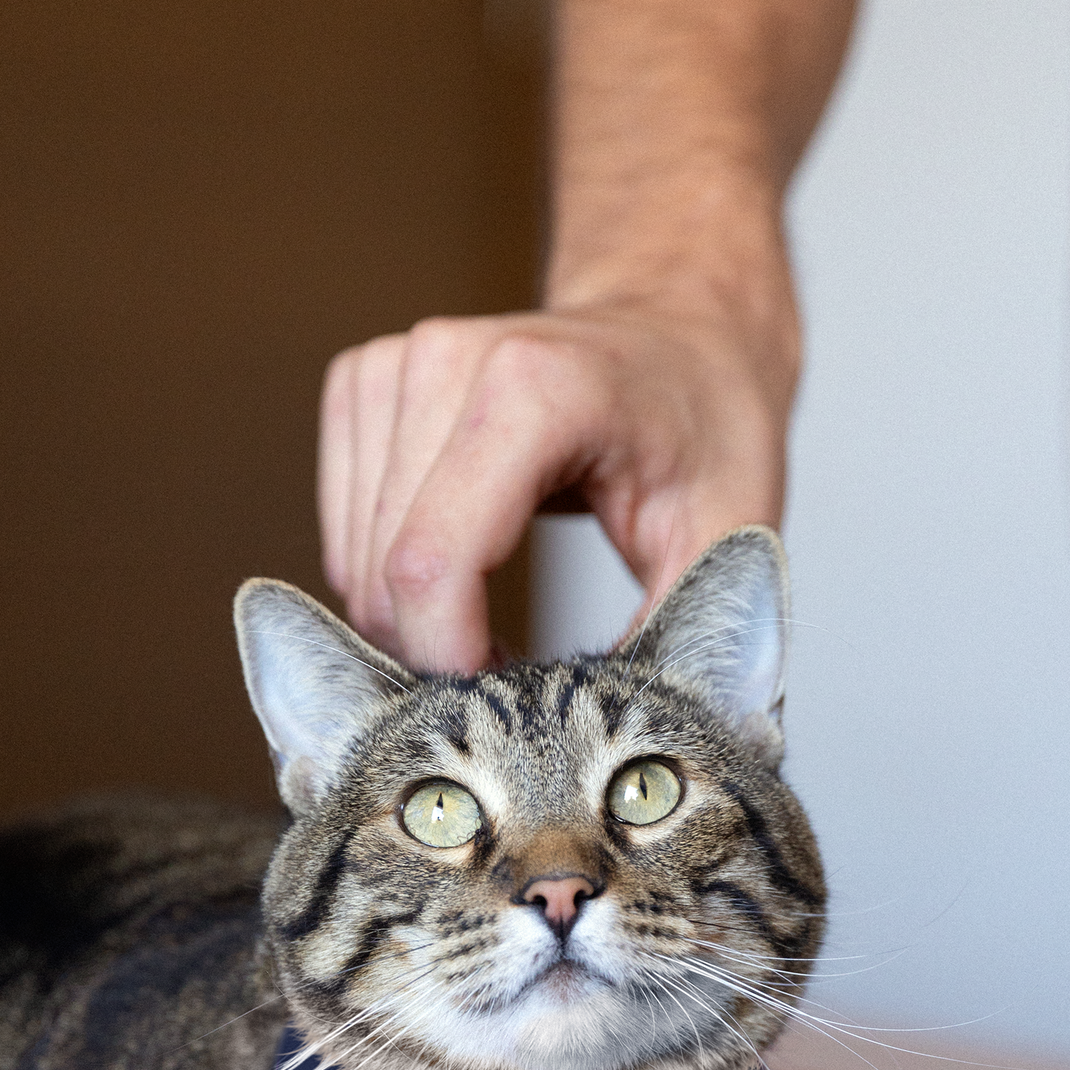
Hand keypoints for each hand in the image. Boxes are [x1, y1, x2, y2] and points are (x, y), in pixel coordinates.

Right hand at [317, 298, 792, 672]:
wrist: (679, 333)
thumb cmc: (706, 428)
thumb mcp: (725, 540)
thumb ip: (672, 635)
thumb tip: (608, 737)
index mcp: (537, 388)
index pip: (432, 562)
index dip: (451, 662)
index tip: (506, 704)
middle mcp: (447, 360)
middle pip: (386, 573)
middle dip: (440, 654)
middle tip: (519, 676)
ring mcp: (393, 365)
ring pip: (355, 564)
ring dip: (415, 623)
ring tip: (497, 625)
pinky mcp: (362, 384)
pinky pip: (344, 534)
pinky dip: (391, 583)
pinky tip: (461, 578)